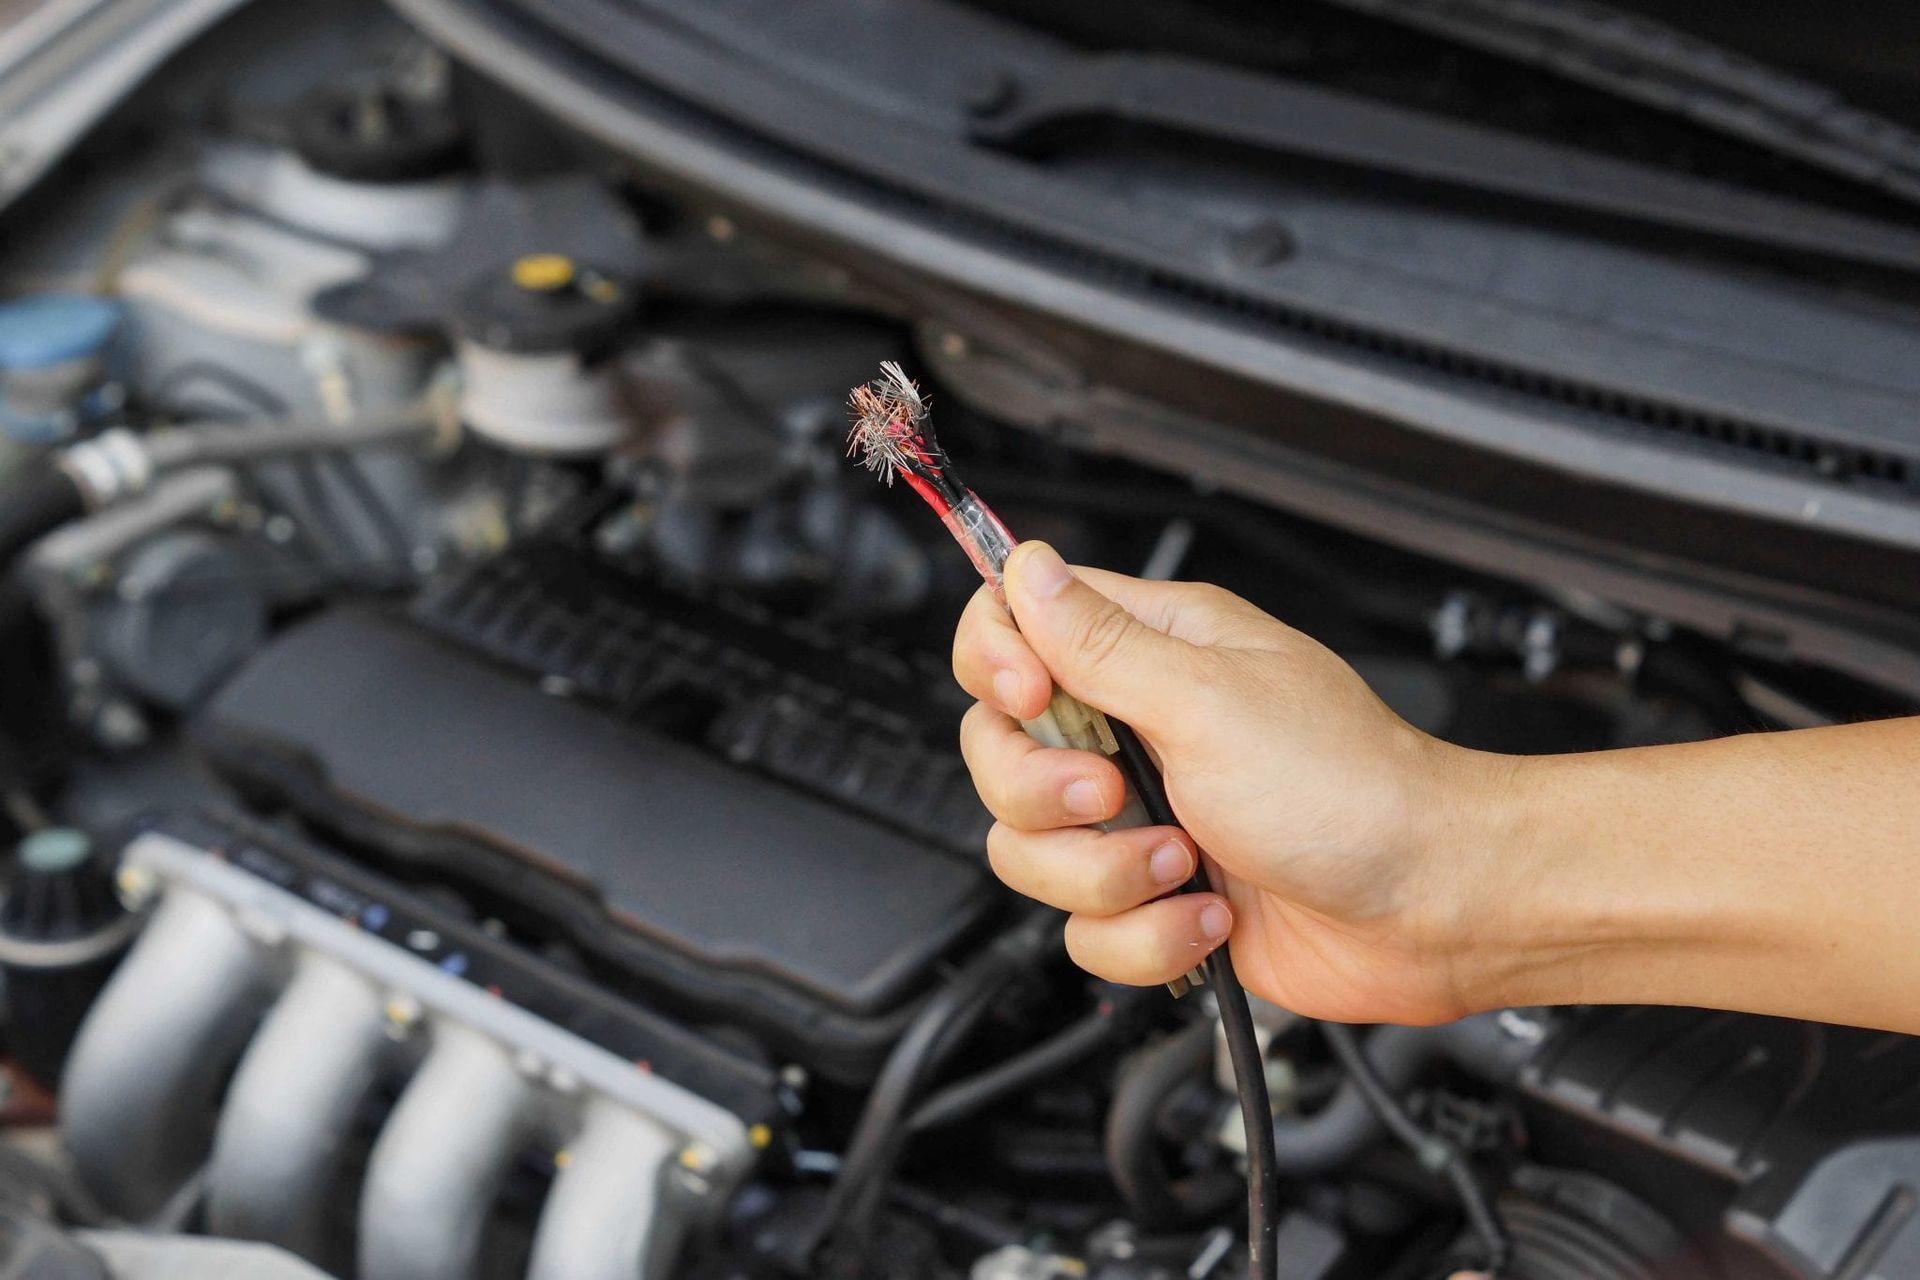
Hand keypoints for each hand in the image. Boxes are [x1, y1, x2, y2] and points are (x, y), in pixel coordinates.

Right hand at [953, 542, 1502, 1024]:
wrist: (1431, 909)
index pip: (1015, 626)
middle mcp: (1140, 730)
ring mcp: (1145, 818)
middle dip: (1046, 792)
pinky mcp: (1156, 896)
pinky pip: (1086, 929)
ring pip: (1032, 852)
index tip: (1030, 693)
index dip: (998, 661)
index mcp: (1154, 651)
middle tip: (1117, 792)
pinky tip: (1210, 913)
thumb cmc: (1354, 790)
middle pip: (1000, 752)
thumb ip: (1100, 641)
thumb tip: (1028, 566)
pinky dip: (1147, 935)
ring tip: (1187, 861)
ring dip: (1106, 875)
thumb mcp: (1210, 700)